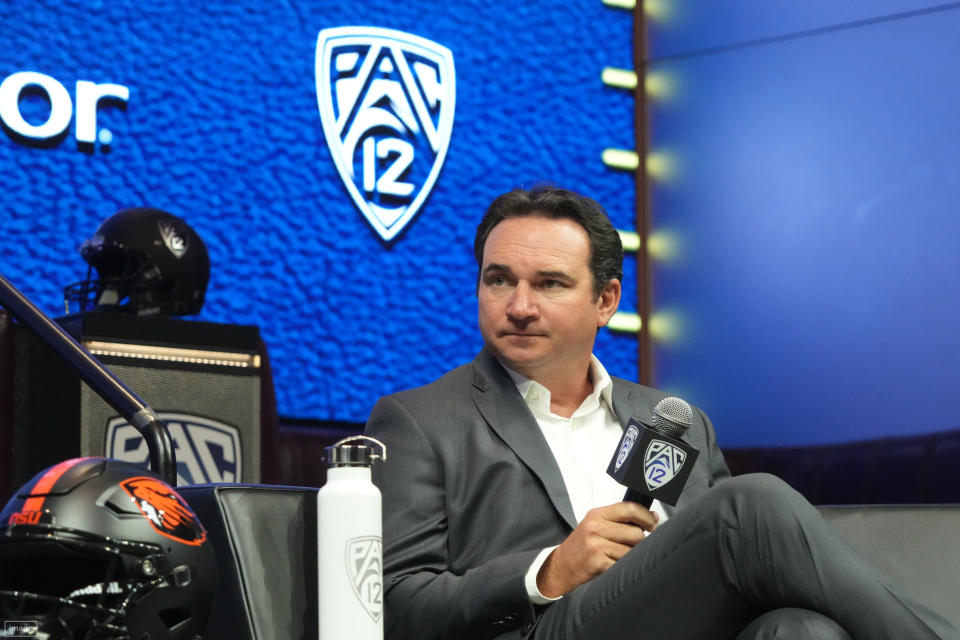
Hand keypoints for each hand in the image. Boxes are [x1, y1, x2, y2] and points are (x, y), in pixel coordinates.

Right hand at [536, 502, 658, 597]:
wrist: (561, 567)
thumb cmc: (581, 546)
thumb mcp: (595, 525)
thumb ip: (620, 520)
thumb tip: (653, 517)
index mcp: (596, 515)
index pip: (630, 509)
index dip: (646, 516)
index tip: (652, 523)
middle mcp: (595, 528)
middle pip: (636, 533)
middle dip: (640, 541)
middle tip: (633, 545)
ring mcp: (597, 546)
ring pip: (633, 551)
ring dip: (632, 556)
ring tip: (619, 556)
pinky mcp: (599, 564)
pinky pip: (624, 565)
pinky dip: (623, 567)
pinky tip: (613, 565)